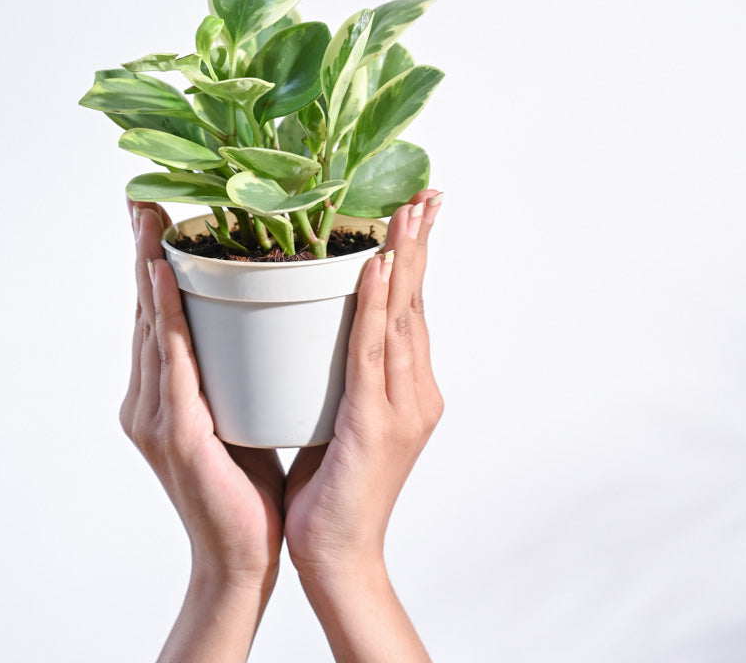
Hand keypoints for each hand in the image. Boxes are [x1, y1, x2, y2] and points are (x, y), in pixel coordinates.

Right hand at [119, 201, 284, 661]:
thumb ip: (231, 365)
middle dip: (142, 251)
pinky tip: (163, 278)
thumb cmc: (246, 480)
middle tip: (141, 196)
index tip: (154, 211)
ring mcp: (154, 416)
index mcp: (160, 391)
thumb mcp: (237, 407)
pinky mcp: (175, 434)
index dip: (152, 261)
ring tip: (150, 218)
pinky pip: (172, 364)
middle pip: (144, 311)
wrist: (244, 554)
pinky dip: (166, 317)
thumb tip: (258, 314)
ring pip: (152, 327)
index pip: (157, 314)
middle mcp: (146, 397)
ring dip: (150, 268)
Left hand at [284, 189, 443, 661]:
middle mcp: (415, 389)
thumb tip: (319, 323)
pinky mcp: (376, 424)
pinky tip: (379, 269)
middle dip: (420, 243)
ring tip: (407, 210)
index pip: (410, 306)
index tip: (416, 208)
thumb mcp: (339, 412)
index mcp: (406, 386)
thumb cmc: (330, 483)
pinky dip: (378, 308)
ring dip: (406, 258)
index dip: (413, 255)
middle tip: (426, 191)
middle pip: (417, 301)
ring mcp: (401, 406)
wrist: (335, 553)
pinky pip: (374, 354)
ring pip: (403, 317)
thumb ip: (342, 369)